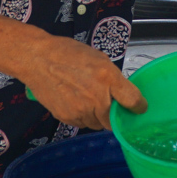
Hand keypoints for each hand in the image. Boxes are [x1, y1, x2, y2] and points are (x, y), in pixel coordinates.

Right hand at [24, 35, 146, 130]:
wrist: (37, 59)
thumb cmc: (68, 54)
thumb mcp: (98, 58)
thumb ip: (112, 78)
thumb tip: (122, 94)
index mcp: (107, 78)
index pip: (133, 101)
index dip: (139, 107)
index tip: (139, 108)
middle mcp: (96, 97)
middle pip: (113, 120)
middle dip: (113, 114)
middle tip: (106, 103)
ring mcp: (81, 110)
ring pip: (97, 124)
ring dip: (97, 117)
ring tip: (86, 99)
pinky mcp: (67, 117)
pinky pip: (82, 124)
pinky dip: (82, 117)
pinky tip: (74, 101)